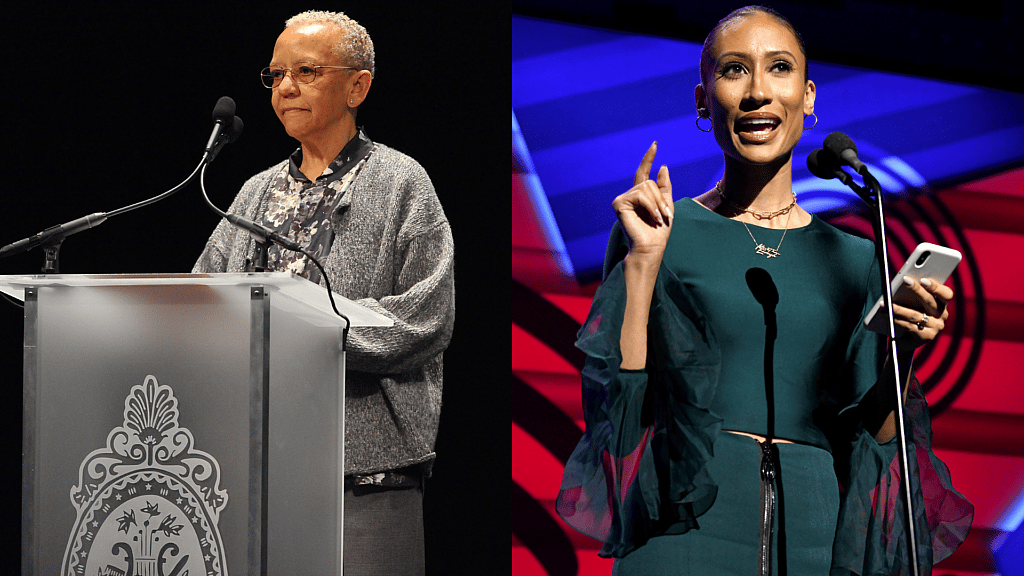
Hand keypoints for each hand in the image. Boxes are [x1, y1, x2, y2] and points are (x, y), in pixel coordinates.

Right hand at [611, 142, 673, 261]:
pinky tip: (652, 217)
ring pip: (645, 188)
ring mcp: (622, 199)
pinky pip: (640, 195)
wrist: (651, 247)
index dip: (648, 158)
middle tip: (664, 215)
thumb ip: (664, 187)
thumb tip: (662, 166)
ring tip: (659, 218)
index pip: (643, 172)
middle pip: (648, 182)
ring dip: (657, 203)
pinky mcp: (619, 204)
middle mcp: (629, 195)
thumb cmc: (659, 231)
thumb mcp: (667, 205)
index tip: (655, 144)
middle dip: (661, 199)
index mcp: (640, 195)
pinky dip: (650, 206)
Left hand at [892, 277, 952, 348]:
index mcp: (942, 303)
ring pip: (915, 314)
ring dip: (898, 308)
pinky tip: (887, 314)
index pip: (946, 294)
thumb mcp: (915, 303)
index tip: (924, 279)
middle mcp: (942, 315)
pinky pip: (909, 326)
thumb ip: (914, 294)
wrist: (906, 339)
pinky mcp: (926, 336)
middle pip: (930, 301)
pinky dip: (896, 319)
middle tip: (905, 280)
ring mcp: (935, 327)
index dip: (936, 286)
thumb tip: (905, 280)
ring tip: (886, 302)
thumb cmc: (910, 314)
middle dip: (917, 290)